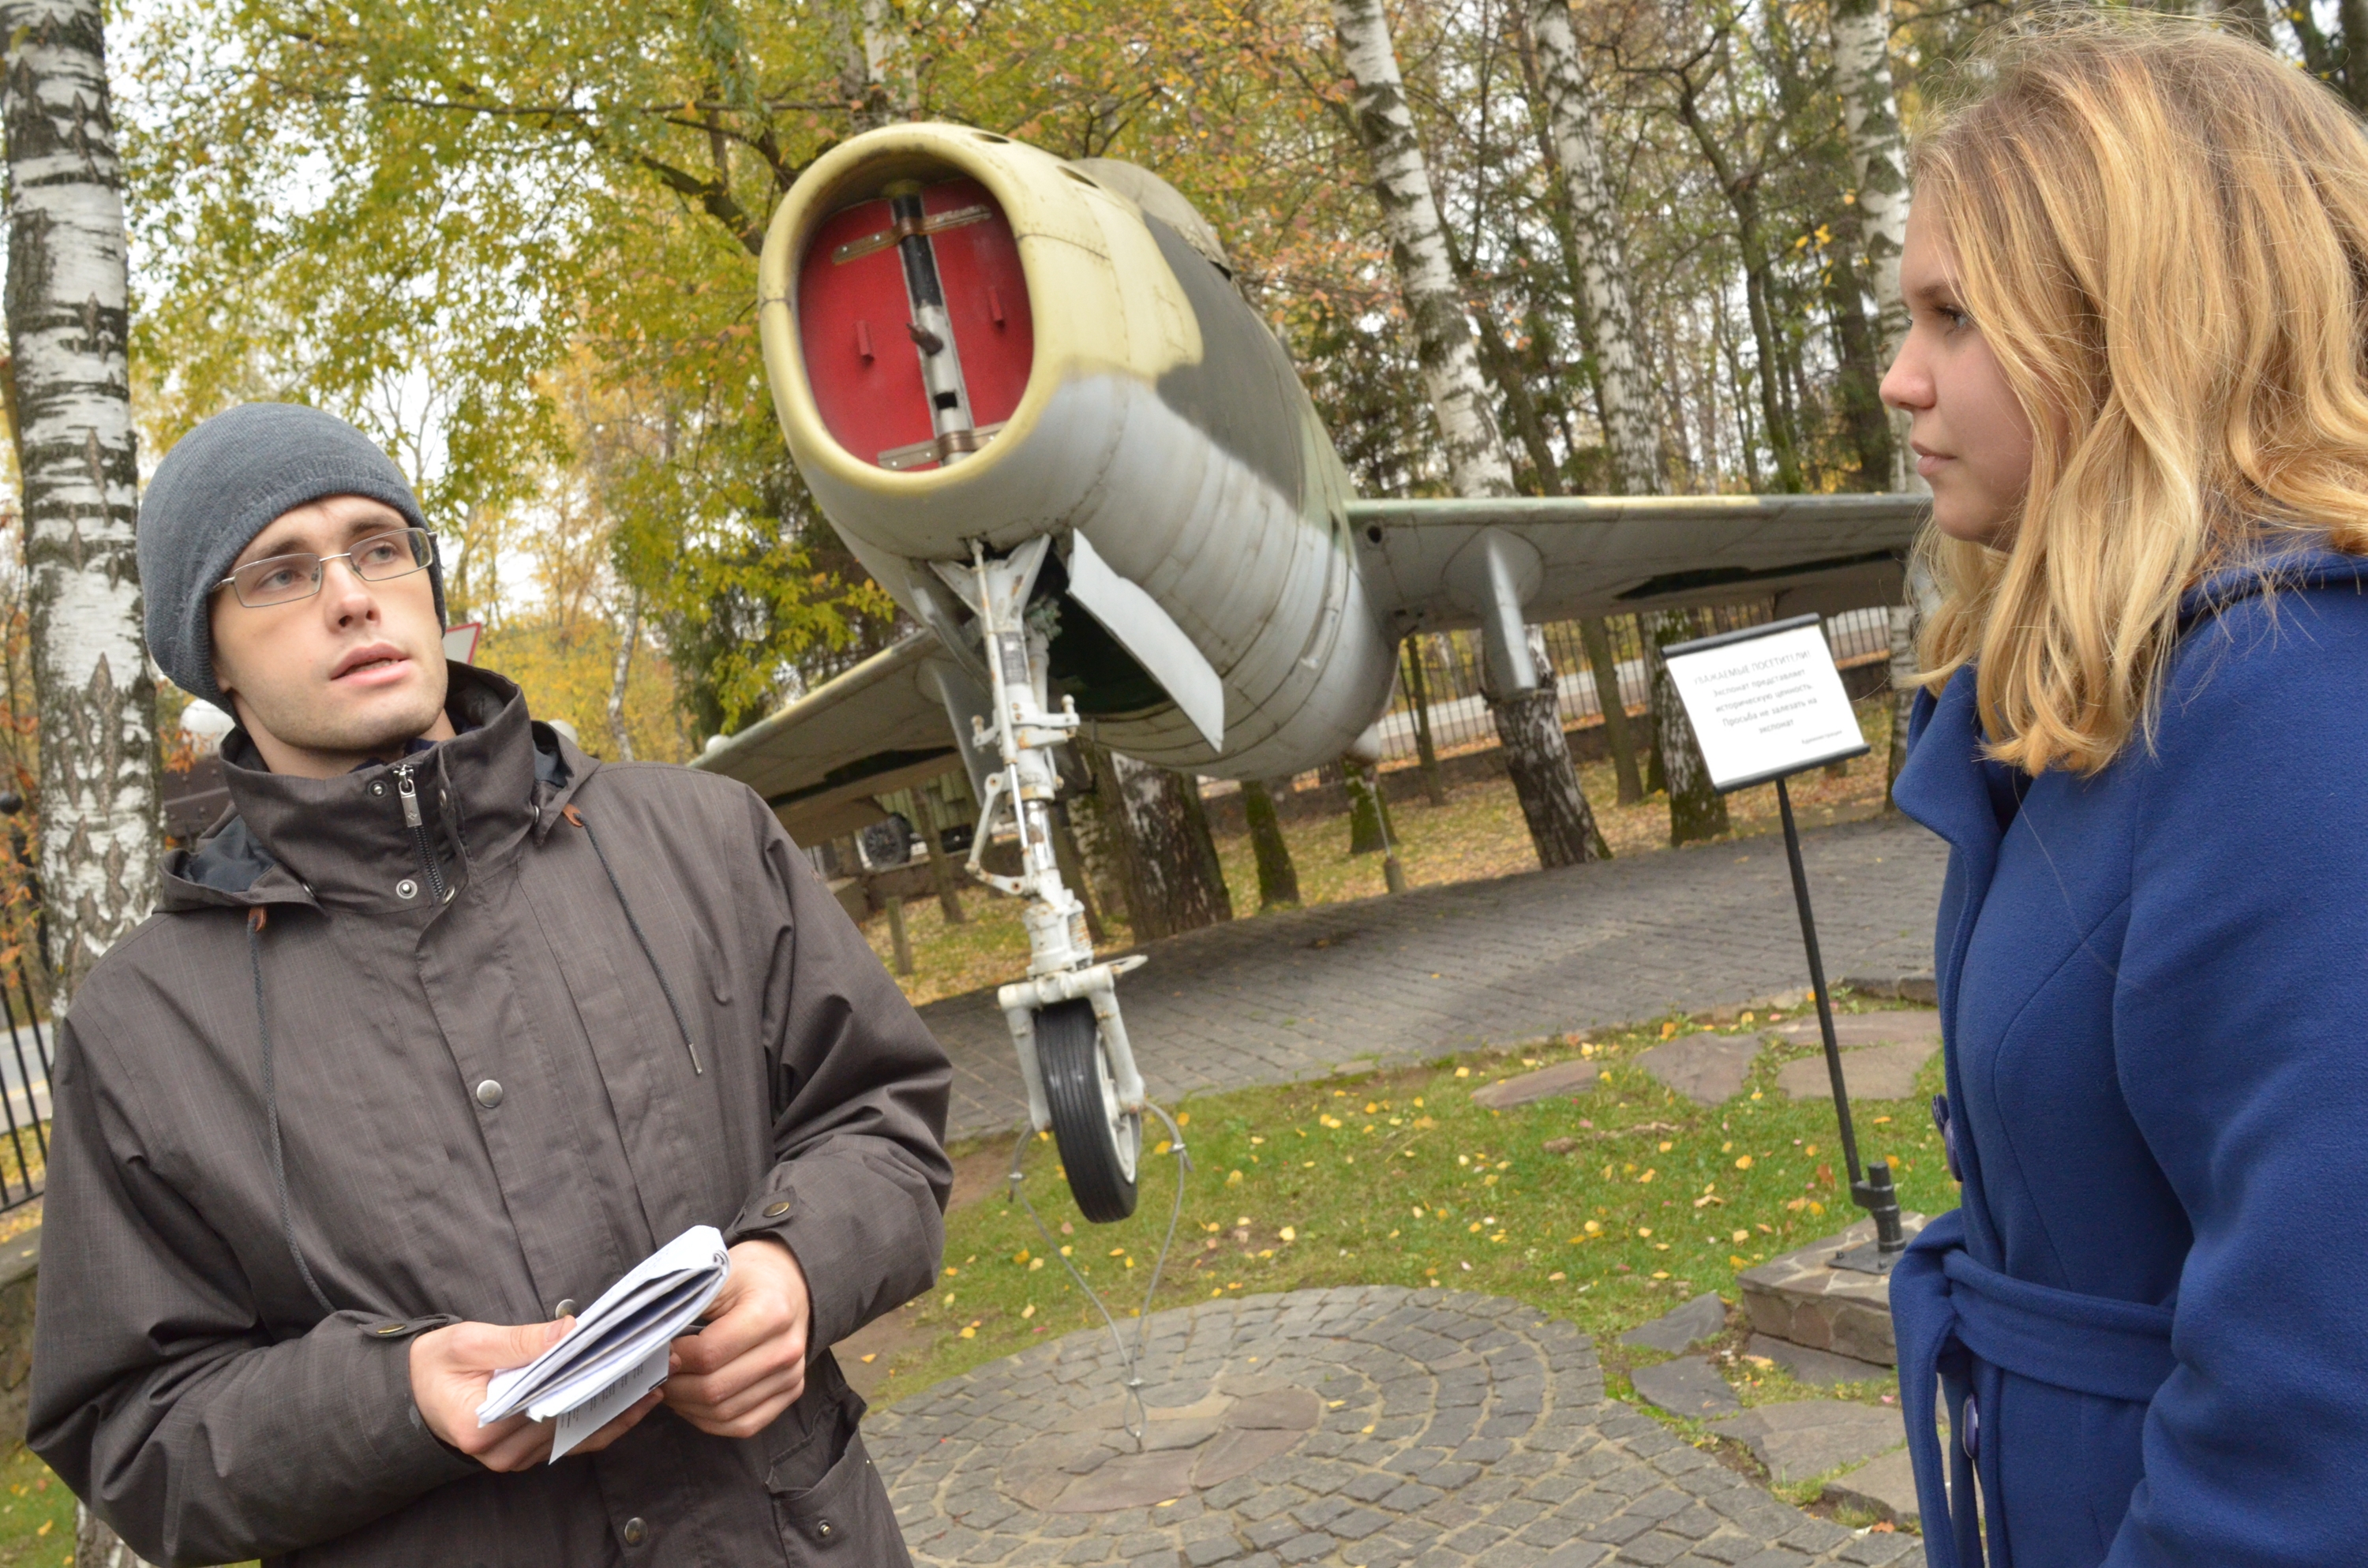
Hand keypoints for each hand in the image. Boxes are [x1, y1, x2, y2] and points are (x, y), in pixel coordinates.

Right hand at [410, 1317, 661, 1471]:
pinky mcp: (526, 1455)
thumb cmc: (436, 1365)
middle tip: (660, 1364)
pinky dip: (603, 1421)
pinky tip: (632, 1401)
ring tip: (657, 1380)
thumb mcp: (468, 1343)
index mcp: (482, 1425)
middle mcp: (502, 1452)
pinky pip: (572, 1440)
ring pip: (578, 1435)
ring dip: (619, 1408)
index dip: (592, 1376)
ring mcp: (515, 1459)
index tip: (628, 1355)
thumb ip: (519, 1341)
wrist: (412, 1393)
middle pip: (570, 1419)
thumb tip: (569, 1331)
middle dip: (617, 1390)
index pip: (549, 1400)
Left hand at [663, 1238, 812, 1438]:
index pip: (708, 1354)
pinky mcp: (791, 1393)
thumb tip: (646, 1341)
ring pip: (724, 1413)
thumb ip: (686, 1305)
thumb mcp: (718, 1274)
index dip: (673, 1358)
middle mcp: (787, 1349)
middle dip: (675, 1386)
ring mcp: (791, 1376)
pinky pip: (743, 1425)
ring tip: (672, 1386)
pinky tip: (693, 1402)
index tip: (658, 1350)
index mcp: (771, 1313)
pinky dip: (710, 1421)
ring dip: (687, 1406)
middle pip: (714, 1389)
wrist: (791, 1282)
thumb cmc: (750, 1277)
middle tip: (656, 1374)